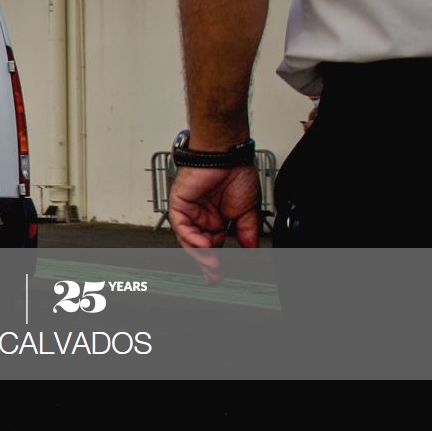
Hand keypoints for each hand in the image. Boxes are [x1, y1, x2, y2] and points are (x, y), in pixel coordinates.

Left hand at [168, 163, 260, 279]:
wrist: (228, 154)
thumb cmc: (236, 172)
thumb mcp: (248, 210)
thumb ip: (247, 232)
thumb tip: (252, 249)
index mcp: (216, 219)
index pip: (212, 246)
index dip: (215, 261)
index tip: (219, 275)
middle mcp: (201, 217)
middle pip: (198, 246)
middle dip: (206, 263)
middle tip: (215, 276)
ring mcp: (190, 211)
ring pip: (188, 238)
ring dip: (199, 253)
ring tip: (212, 262)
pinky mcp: (180, 203)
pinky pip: (182, 224)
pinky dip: (192, 236)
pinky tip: (203, 245)